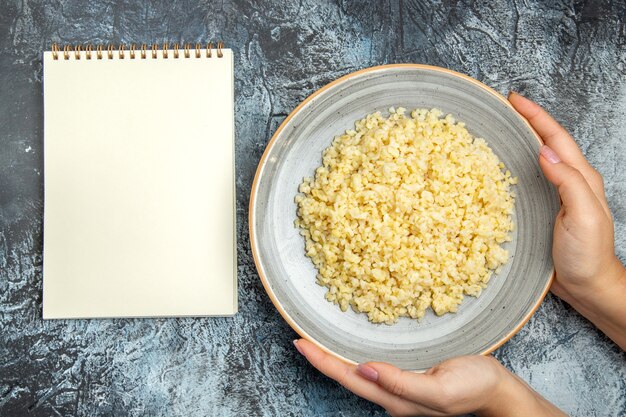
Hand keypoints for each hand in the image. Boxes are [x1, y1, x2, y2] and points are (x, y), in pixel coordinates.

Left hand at [294, 339, 564, 416]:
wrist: (496, 390)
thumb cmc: (474, 386)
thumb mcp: (441, 389)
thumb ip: (403, 384)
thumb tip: (366, 371)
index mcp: (396, 399)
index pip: (350, 378)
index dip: (323, 362)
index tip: (300, 343)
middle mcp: (391, 395)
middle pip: (347, 377)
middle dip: (321, 359)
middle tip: (299, 338)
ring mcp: (398, 388)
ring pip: (357, 373)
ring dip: (333, 357)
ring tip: (315, 341)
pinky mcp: (406, 378)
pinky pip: (372, 367)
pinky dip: (353, 355)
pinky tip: (348, 347)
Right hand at [509, 92, 625, 348]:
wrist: (587, 286)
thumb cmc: (587, 255)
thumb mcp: (583, 216)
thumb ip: (568, 182)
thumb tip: (544, 150)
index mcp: (580, 178)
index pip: (556, 138)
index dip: (536, 116)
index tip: (514, 100)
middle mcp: (568, 182)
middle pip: (546, 141)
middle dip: (527, 121)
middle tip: (502, 108)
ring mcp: (555, 196)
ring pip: (537, 158)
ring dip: (520, 140)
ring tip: (498, 130)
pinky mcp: (543, 210)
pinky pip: (528, 179)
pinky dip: (514, 166)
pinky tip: (500, 169)